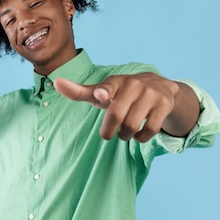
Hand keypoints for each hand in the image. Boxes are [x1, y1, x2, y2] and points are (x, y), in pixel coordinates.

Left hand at [54, 73, 180, 141]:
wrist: (160, 87)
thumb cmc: (122, 93)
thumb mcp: (102, 92)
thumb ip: (79, 91)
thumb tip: (56, 83)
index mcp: (115, 82)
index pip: (108, 86)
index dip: (103, 92)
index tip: (101, 96)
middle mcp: (134, 85)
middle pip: (117, 115)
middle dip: (109, 130)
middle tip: (108, 134)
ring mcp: (150, 94)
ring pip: (132, 126)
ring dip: (125, 136)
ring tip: (125, 133)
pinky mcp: (163, 104)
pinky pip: (149, 130)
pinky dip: (141, 138)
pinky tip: (139, 134)